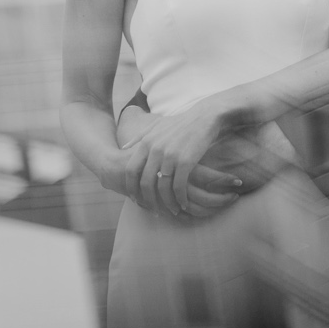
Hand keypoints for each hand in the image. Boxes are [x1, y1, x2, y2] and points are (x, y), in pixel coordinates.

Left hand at [128, 99, 250, 217]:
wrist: (204, 117)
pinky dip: (180, 199)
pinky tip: (183, 204)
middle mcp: (155, 150)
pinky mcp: (186, 161)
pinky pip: (179, 187)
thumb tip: (123, 148)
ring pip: (162, 188)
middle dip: (148, 200)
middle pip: (145, 182)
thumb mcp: (156, 125)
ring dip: (166, 203)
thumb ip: (138, 137)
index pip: (130, 170)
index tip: (136, 199)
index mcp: (145, 143)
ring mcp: (170, 156)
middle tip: (154, 210)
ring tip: (171, 210)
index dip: (131, 187)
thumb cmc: (180, 123)